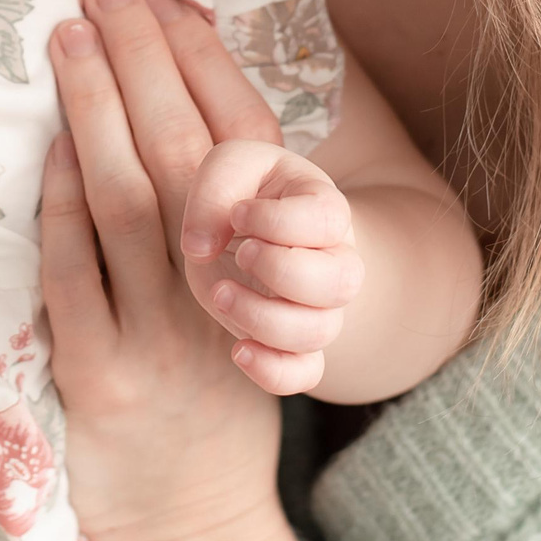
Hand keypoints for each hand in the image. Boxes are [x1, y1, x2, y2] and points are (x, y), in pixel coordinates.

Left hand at [40, 0, 306, 540]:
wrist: (200, 517)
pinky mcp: (104, 377)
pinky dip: (66, 206)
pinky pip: (81, 277)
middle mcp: (226, 289)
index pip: (243, 134)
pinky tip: (53, 148)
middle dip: (143, 59)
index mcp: (270, 259)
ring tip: (70, 39)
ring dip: (98, 111)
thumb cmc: (209, 375)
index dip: (200, 58)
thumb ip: (221, 199)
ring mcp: (166, 334)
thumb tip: (171, 69)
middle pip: (188, 151)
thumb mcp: (241, 287)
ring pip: (134, 202)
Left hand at [182, 140, 362, 396]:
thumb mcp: (228, 166)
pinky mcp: (292, 343)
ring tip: (221, 292)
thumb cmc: (244, 192)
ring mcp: (318, 308)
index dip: (278, 220)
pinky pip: (305, 374)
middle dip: (281, 270)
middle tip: (241, 253)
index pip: (327, 219)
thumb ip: (214, 191)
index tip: (238, 211)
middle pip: (340, 283)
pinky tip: (239, 350)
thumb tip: (200, 248)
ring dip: (263, 318)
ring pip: (319, 332)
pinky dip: (275, 373)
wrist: (250, 232)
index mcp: (324, 209)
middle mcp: (334, 261)